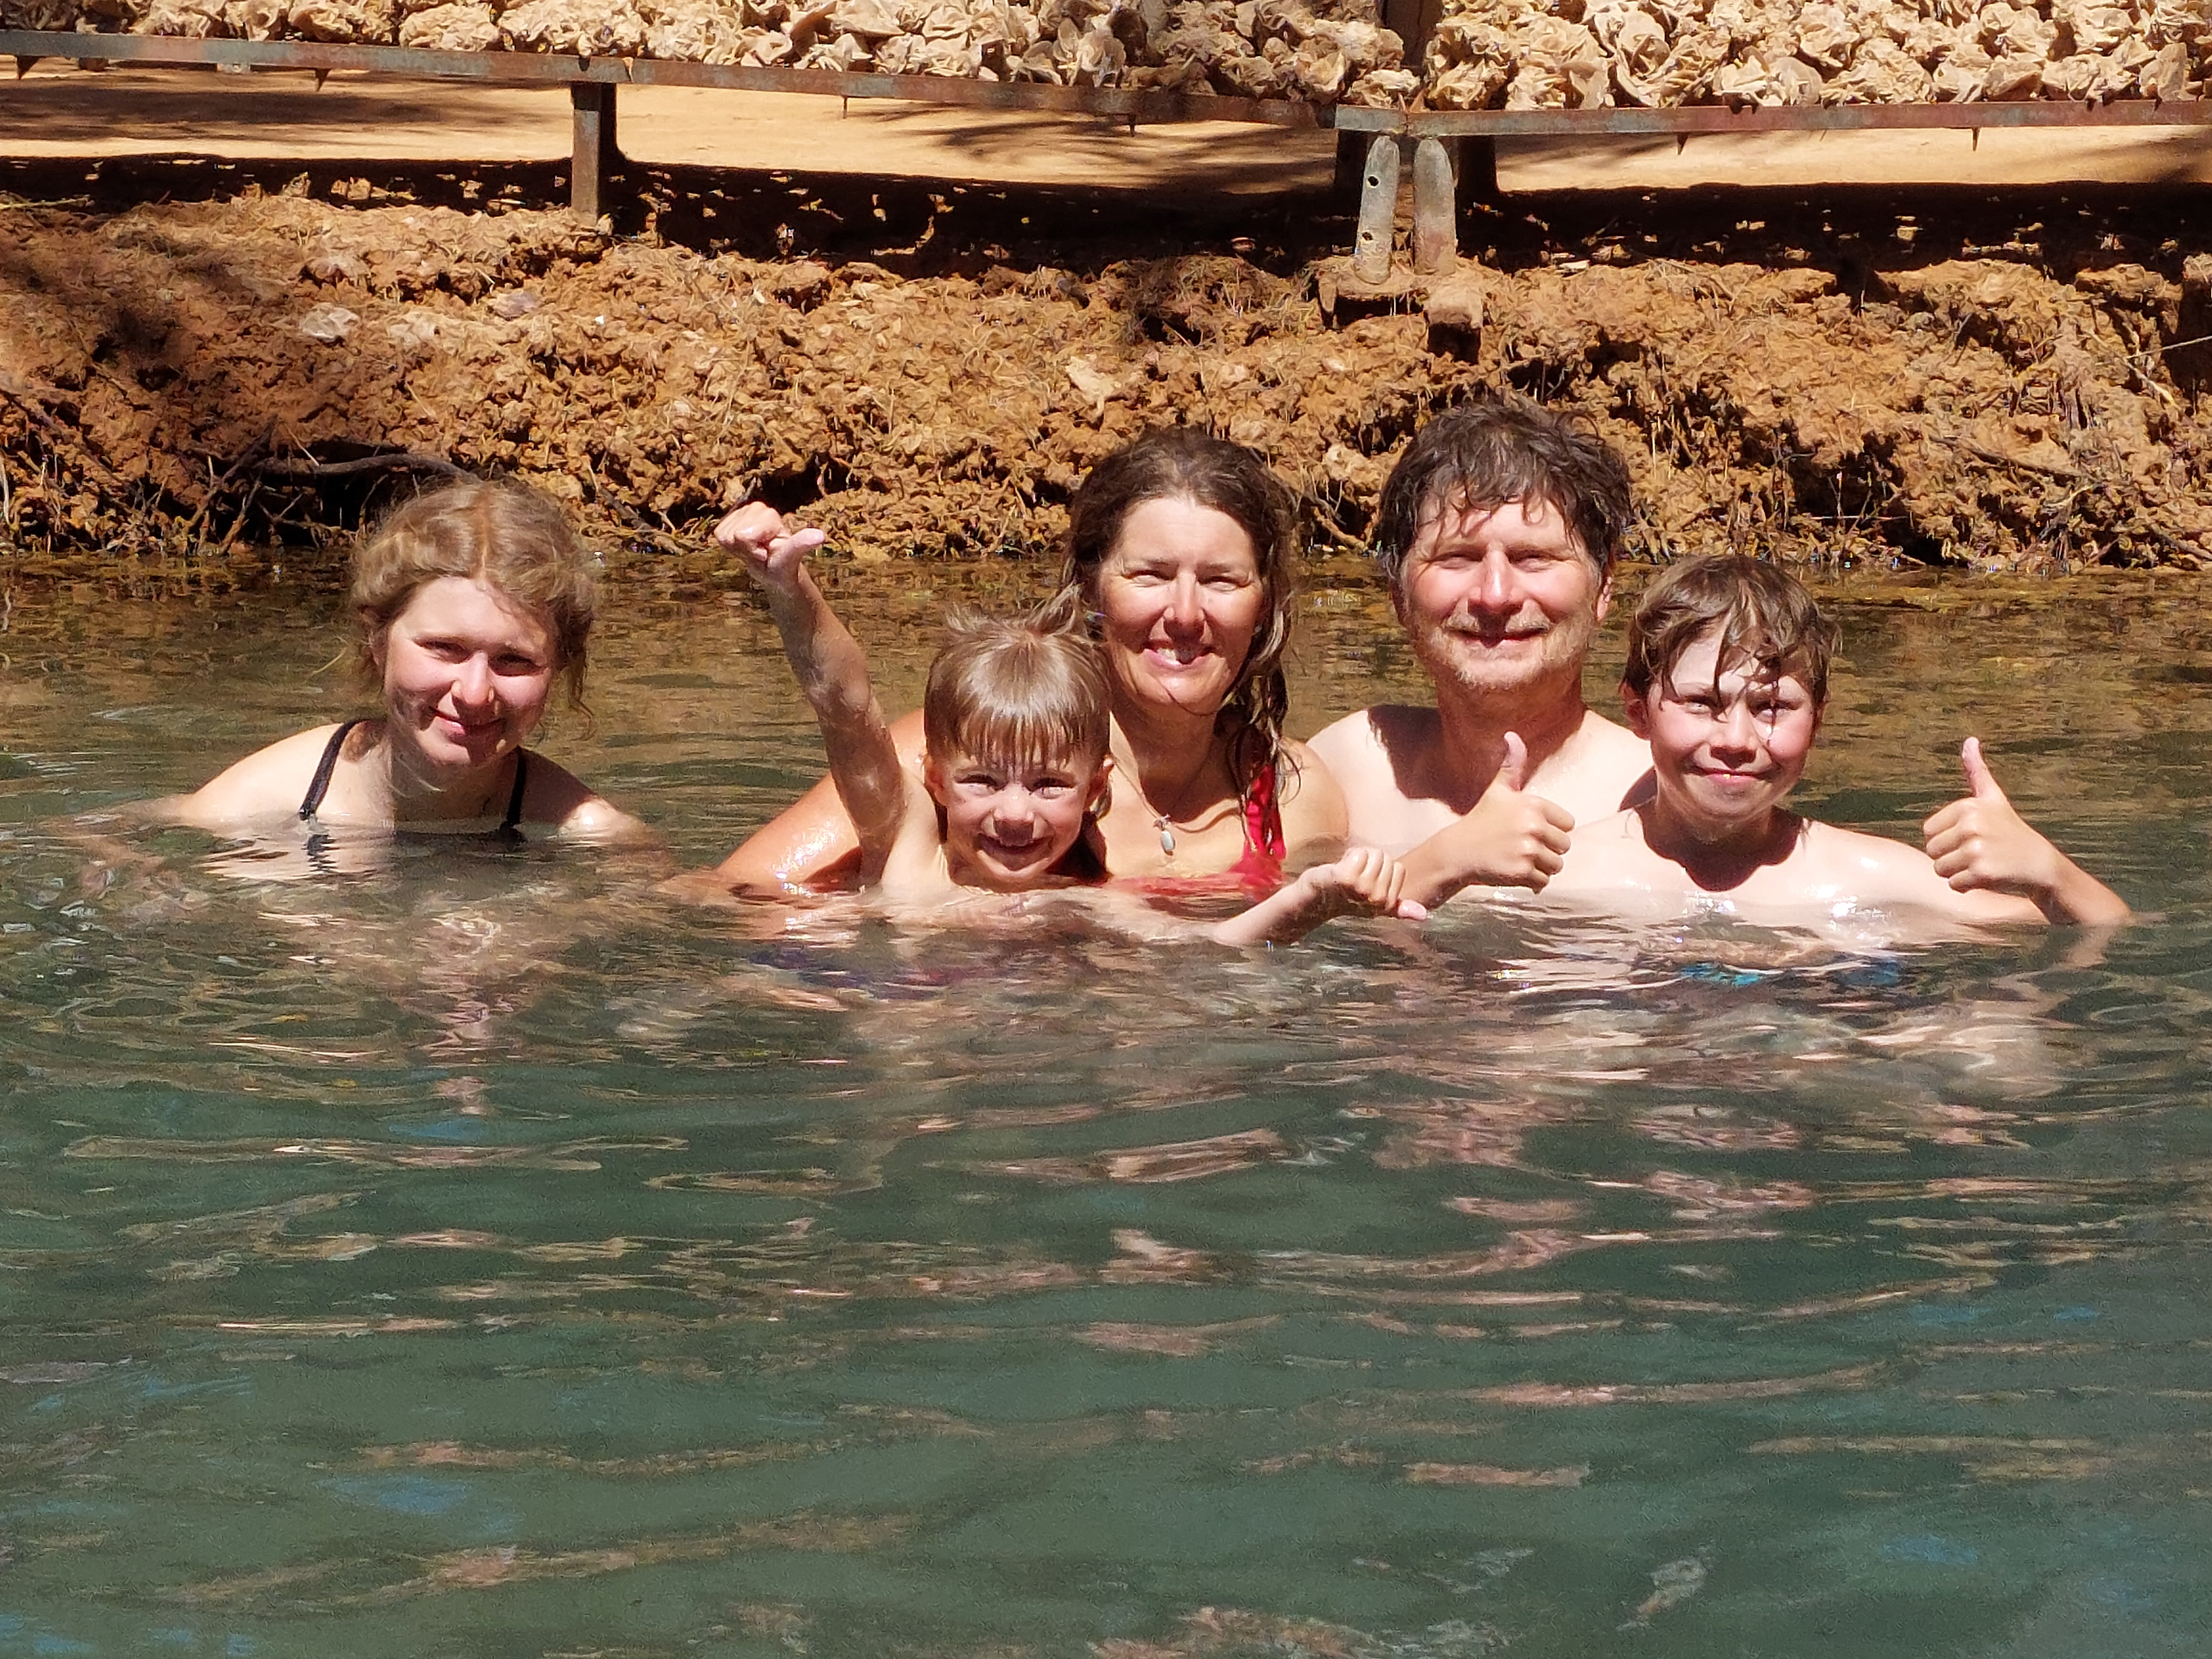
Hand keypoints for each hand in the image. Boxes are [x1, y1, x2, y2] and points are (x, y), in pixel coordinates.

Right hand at [714, 500, 825, 587]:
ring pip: (725, 536)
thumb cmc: (783, 566)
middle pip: (734, 535)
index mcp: (768, 513)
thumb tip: (820, 536)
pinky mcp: (728, 522)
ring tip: (756, 551)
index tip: (767, 552)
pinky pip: (719, 536)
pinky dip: (731, 548)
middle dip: (747, 550)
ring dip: (740, 550)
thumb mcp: (791, 556)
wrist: (775, 572)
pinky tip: (746, 549)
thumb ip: (800, 544)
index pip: (744, 536)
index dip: (754, 550)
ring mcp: (739, 513)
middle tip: (762, 553)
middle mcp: (753, 507)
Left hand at [1305, 846, 1427, 921]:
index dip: (1382, 869)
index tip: (1368, 881)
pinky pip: (1360, 853)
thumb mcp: (1377, 904)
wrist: (1316, 899)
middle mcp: (1377, 899)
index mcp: (1388, 904)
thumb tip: (1424, 915)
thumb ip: (1401, 908)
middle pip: (1386, 859)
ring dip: (1360, 857)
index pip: (1398, 868)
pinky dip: (1350, 854)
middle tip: (1355, 875)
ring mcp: (1361, 889)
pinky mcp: (1346, 878)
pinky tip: (1341, 867)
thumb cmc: (1346, 898)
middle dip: (1371, 861)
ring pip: (1375, 854)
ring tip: (1348, 871)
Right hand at [1424, 732, 1574, 894]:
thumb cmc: (1481, 821)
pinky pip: (1543, 881)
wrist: (1457, 852)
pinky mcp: (1522, 871)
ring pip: (1556, 865)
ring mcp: (1527, 849)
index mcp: (1532, 804)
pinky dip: (1532, 882)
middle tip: (1522, 848)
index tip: (1529, 830)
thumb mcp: (1497, 791)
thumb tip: (1512, 735)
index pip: (1568, 823)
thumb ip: (1511, 766)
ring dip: (1541, 867)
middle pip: (1564, 846)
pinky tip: (1514, 873)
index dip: (1551, 829)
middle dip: (1547, 850)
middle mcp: (1533, 825)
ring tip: (1519, 860)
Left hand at [1923, 736, 2064, 899]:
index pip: (1928, 832)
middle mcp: (1970, 825)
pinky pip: (1954, 885)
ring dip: (1959, 872)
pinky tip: (1989, 876)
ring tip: (1983, 863)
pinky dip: (1968, 886)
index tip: (1971, 837)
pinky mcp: (1982, 872)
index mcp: (1967, 806)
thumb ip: (1976, 771)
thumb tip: (1969, 741)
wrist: (2041, 864)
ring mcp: (1976, 849)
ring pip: (1941, 870)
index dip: (1946, 839)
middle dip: (1950, 857)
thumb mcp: (1993, 798)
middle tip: (1978, 853)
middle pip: (1932, 852)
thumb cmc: (2011, 831)